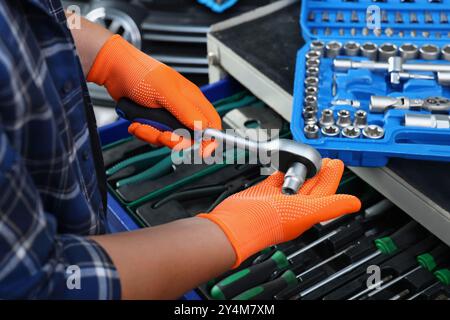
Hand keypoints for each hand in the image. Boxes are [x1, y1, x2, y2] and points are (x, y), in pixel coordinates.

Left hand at [87, 35, 220, 149]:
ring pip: (170, 139)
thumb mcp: (166, 92)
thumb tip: (203, 127)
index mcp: (192, 99)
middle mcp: (183, 109)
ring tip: (142, 124)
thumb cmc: (141, 72)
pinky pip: (154, 136)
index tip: (203, 151)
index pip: (211, 123)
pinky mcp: (154, 121)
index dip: (210, 139)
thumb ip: (186, 111)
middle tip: (162, 136)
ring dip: (154, 136)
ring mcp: (168, 116)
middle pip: (189, 137)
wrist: (115, 72)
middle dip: (174, 141)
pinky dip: (144, 132)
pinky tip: (136, 122)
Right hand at [198, 159, 360, 266]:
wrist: (238, 222)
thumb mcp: (307, 211)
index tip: (337, 163)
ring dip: (302, 169)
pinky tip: (285, 165)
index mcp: (306, 212)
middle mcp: (293, 206)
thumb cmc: (269, 222)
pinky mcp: (263, 192)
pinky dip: (282, 171)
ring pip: (294, 181)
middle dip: (320, 171)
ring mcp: (278, 199)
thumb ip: (331, 205)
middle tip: (327, 159)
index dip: (332, 178)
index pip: (325, 192)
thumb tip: (354, 203)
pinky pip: (276, 179)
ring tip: (310, 158)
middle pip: (312, 185)